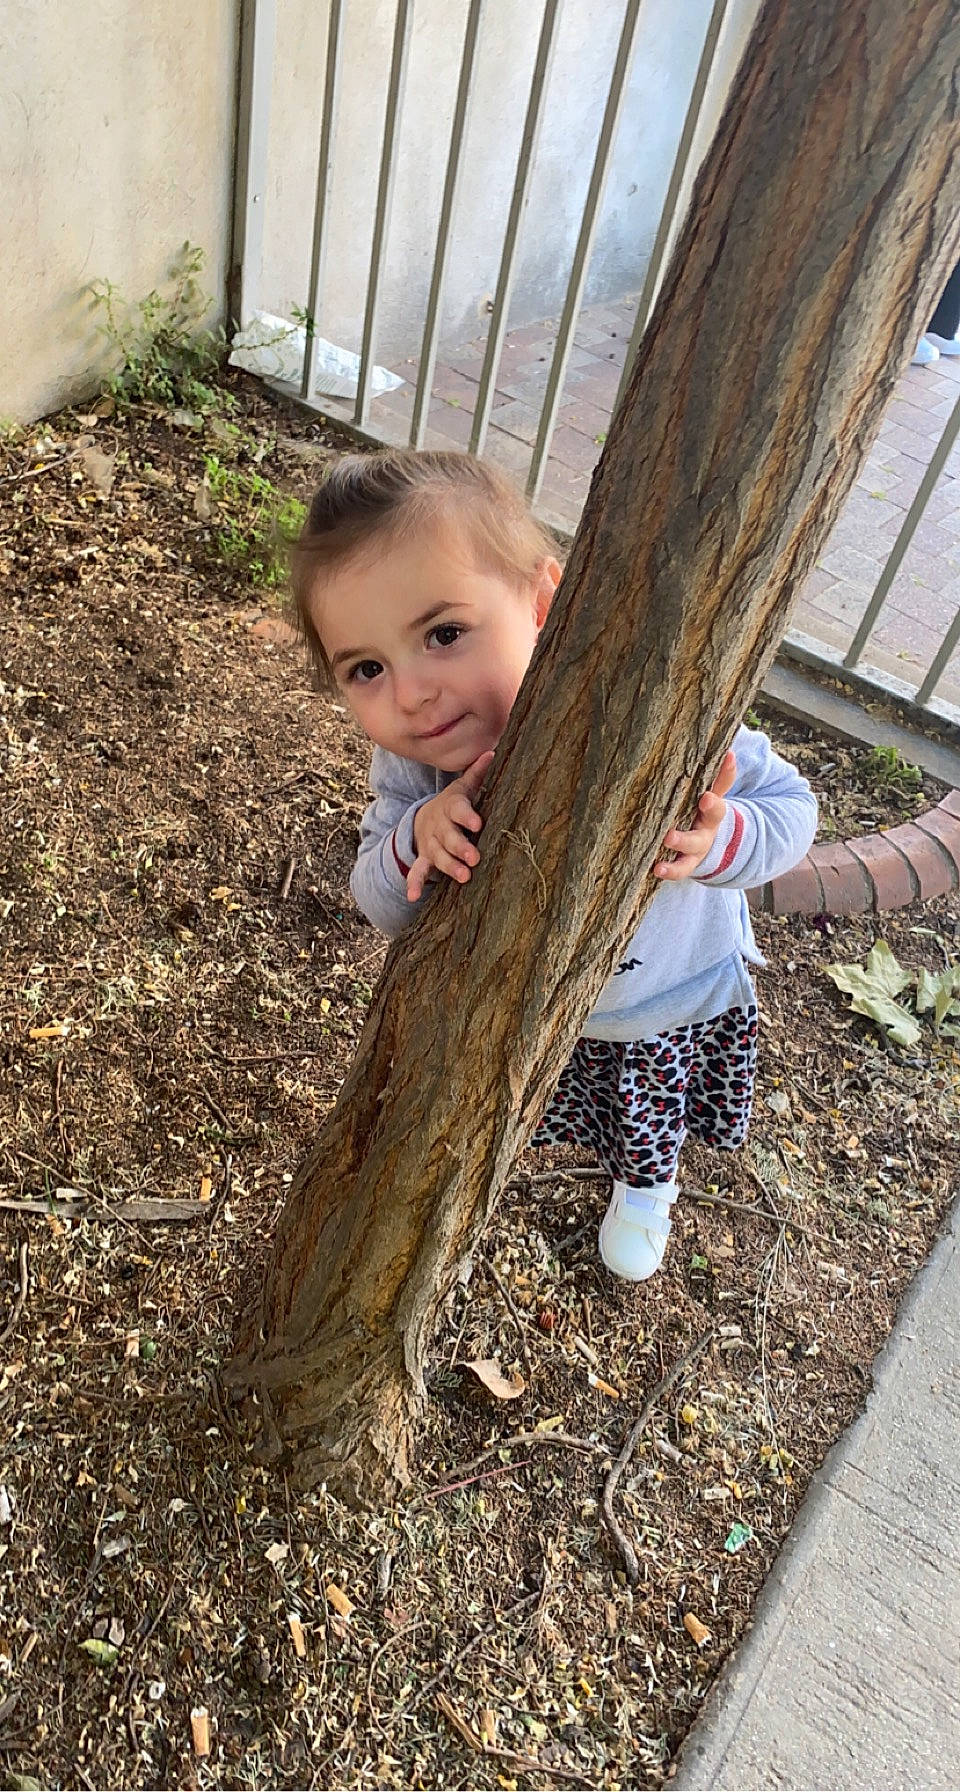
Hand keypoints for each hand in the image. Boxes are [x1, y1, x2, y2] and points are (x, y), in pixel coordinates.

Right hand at [407, 751, 494, 901]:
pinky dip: (413, 883)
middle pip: (449, 836)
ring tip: (464, 877)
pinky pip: (417, 871)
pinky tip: (413, 896)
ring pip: (438, 856)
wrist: (424, 818)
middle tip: (475, 857)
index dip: (467, 816)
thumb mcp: (463, 789)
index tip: (477, 823)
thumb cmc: (453, 805)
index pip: (459, 810)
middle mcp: (439, 826)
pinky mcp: (424, 858)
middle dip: (461, 847)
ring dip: (449, 866)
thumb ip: (477, 773)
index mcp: (451, 808)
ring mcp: (430, 844)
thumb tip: (492, 752)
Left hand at [654, 749, 736, 879]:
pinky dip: (669, 872)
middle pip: (697, 839)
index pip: (715, 808)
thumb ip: (721, 776)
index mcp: (711, 814)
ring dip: (674, 864)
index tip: (706, 798)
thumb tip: (729, 751)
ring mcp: (694, 853)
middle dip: (684, 839)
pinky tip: (655, 871)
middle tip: (669, 837)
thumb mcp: (714, 793)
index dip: (712, 803)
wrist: (713, 838)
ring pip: (686, 860)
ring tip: (659, 867)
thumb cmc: (704, 808)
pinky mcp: (684, 865)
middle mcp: (703, 835)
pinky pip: (678, 872)